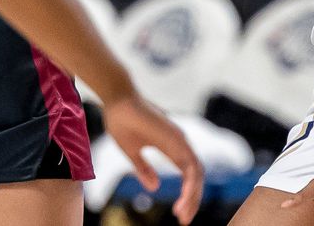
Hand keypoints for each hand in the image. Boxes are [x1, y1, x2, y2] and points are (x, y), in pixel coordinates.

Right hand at [102, 94, 203, 223]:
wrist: (116, 99)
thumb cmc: (121, 121)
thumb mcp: (132, 152)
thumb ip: (144, 169)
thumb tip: (155, 187)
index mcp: (170, 147)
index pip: (187, 175)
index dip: (186, 195)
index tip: (179, 214)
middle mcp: (180, 144)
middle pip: (195, 177)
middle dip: (192, 200)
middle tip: (184, 220)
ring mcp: (180, 140)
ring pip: (197, 174)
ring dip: (193, 196)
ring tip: (183, 215)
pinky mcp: (177, 138)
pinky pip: (192, 166)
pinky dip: (191, 185)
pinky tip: (184, 199)